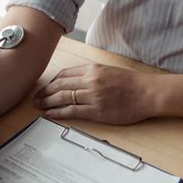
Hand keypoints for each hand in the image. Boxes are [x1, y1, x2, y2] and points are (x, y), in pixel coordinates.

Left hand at [34, 63, 155, 124]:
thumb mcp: (108, 71)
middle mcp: (90, 80)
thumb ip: (91, 74)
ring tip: (38, 106)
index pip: (64, 74)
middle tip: (35, 97)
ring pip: (62, 97)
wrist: (148, 93)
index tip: (45, 87)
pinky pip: (72, 111)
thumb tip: (74, 81)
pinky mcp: (96, 111)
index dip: (51, 82)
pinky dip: (58, 112)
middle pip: (59, 85)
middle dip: (44, 92)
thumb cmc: (131, 83)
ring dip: (47, 102)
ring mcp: (92, 96)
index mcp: (92, 69)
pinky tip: (49, 113)